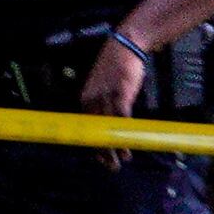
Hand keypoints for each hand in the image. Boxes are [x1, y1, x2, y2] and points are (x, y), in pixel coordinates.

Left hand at [81, 32, 147, 167]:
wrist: (125, 46)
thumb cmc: (116, 66)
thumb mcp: (102, 85)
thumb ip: (102, 102)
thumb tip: (107, 122)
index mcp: (85, 98)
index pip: (85, 127)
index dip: (92, 144)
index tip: (99, 159)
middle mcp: (92, 99)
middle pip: (95, 131)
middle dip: (102, 151)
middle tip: (110, 167)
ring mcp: (105, 96)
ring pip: (107, 128)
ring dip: (115, 147)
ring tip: (122, 160)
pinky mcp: (120, 93)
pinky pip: (120, 118)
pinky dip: (124, 133)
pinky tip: (128, 144)